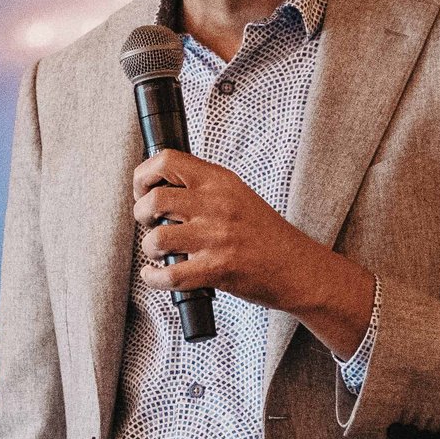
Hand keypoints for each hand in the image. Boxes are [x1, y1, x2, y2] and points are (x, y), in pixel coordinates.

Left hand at [130, 151, 374, 356]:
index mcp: (220, 181)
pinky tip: (155, 275)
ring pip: (157, 238)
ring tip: (159, 251)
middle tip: (150, 224)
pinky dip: (153, 278)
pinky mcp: (218, 269)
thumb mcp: (236, 195)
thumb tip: (157, 187)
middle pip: (155, 198)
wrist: (298, 268)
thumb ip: (202, 188)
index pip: (167, 160)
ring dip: (149, 247)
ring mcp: (217, 237)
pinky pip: (169, 274)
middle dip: (141, 214)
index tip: (142, 190)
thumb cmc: (264, 234)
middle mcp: (217, 204)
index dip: (144, 176)